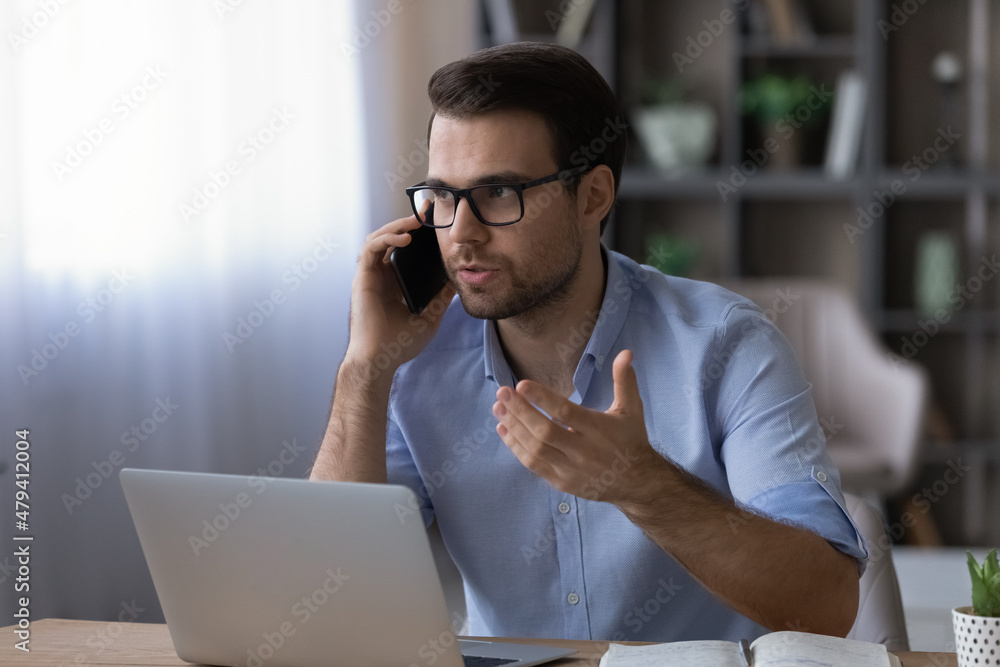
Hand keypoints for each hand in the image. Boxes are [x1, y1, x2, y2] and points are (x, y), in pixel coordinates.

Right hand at [346, 215, 454, 373]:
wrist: (381, 360)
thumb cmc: (400, 344)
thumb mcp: (430, 317)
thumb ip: (441, 299)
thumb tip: (457, 282)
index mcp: (394, 283)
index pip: (403, 250)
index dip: (416, 233)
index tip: (433, 220)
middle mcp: (380, 276)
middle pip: (390, 238)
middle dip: (407, 222)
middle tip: (427, 211)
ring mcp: (370, 276)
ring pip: (379, 238)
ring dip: (396, 225)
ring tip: (416, 221)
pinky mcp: (362, 278)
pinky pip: (371, 249)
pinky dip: (386, 238)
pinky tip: (404, 238)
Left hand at [492, 350, 667, 502]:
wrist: (637, 483)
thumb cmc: (630, 439)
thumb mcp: (631, 408)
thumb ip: (624, 380)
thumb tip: (626, 352)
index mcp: (598, 429)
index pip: (566, 413)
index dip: (542, 398)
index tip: (521, 384)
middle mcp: (583, 451)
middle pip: (544, 431)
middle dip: (520, 411)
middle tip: (502, 392)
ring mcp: (570, 469)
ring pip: (535, 449)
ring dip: (513, 427)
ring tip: (498, 408)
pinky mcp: (561, 482)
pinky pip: (534, 465)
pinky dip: (516, 447)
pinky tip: (504, 430)